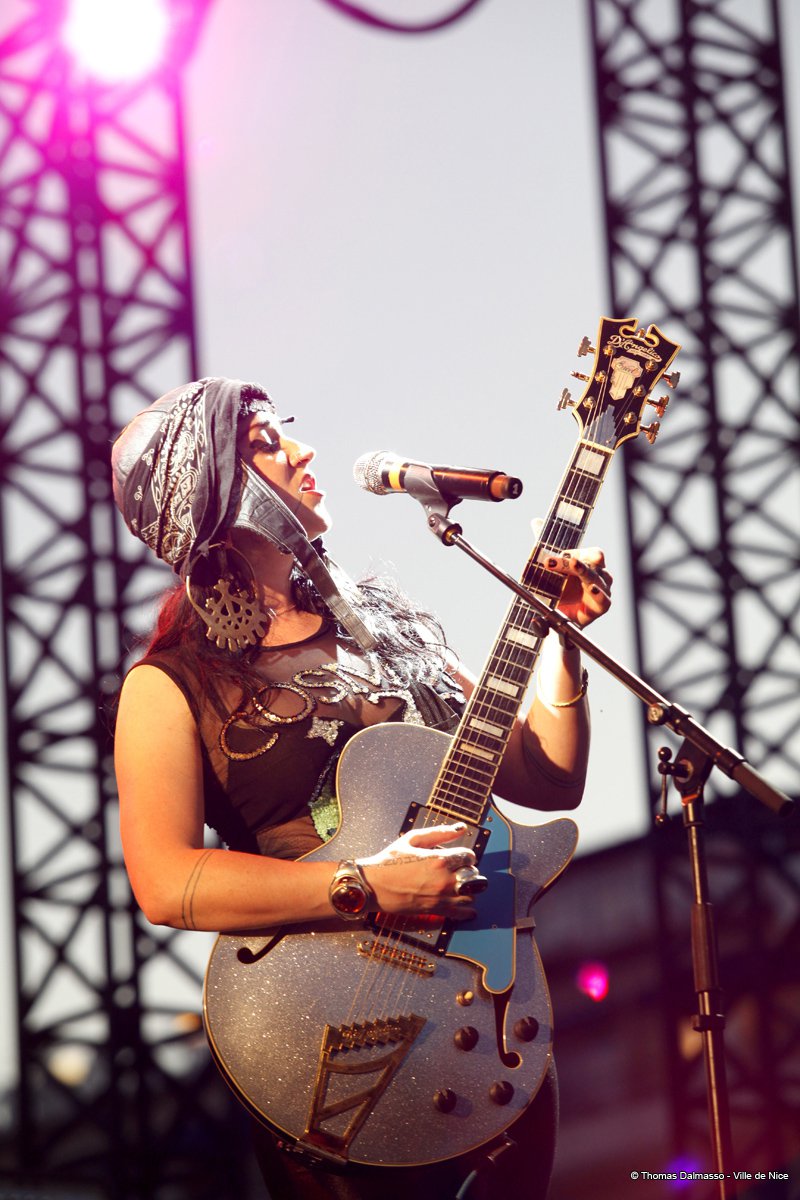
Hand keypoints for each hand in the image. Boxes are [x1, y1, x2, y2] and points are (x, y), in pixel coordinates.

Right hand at [358, 823, 476, 918]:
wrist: (373, 885)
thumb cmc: (390, 860)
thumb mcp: (413, 839)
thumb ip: (439, 832)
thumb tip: (461, 828)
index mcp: (440, 859)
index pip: (469, 856)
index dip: (464, 855)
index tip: (457, 857)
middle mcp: (445, 879)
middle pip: (474, 875)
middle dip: (467, 871)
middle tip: (456, 870)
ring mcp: (441, 897)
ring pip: (472, 894)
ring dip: (469, 889)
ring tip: (458, 886)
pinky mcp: (436, 910)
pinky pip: (463, 912)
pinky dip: (467, 910)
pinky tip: (464, 904)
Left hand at [533, 519, 612, 626]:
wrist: (558, 613)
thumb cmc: (559, 585)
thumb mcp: (550, 564)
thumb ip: (544, 543)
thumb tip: (536, 521)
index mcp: (589, 561)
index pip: (595, 553)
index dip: (589, 552)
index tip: (572, 555)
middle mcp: (598, 574)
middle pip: (594, 566)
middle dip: (578, 564)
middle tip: (563, 562)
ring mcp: (601, 590)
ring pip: (599, 580)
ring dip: (588, 576)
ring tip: (579, 573)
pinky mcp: (600, 606)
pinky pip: (605, 600)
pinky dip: (600, 595)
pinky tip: (592, 590)